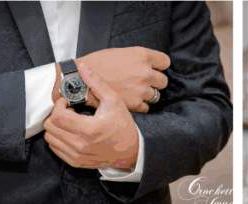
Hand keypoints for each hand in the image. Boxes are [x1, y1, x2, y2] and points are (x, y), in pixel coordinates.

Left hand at [44, 63, 139, 169]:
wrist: (131, 152)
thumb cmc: (123, 126)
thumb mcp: (114, 101)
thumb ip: (97, 83)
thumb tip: (82, 67)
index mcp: (88, 129)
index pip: (57, 116)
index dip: (58, 105)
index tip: (67, 102)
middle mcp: (79, 145)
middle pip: (49, 127)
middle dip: (55, 115)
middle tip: (68, 110)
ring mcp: (76, 156)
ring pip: (50, 138)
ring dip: (56, 127)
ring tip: (70, 121)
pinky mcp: (75, 162)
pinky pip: (55, 149)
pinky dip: (58, 138)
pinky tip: (71, 132)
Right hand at [52, 47, 169, 112]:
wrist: (82, 79)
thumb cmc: (97, 63)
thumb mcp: (120, 52)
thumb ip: (137, 59)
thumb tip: (148, 65)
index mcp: (142, 56)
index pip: (165, 62)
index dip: (159, 67)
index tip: (154, 70)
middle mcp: (145, 72)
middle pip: (163, 81)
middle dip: (155, 82)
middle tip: (143, 83)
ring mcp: (140, 89)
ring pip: (156, 96)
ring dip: (147, 95)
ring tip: (134, 93)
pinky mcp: (134, 104)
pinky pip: (146, 107)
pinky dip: (140, 106)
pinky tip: (130, 101)